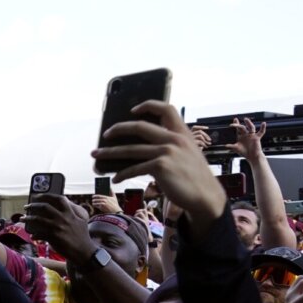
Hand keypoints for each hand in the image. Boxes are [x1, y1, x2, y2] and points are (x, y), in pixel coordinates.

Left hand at [23, 195, 94, 264]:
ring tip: (22, 218)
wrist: (84, 252)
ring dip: (28, 218)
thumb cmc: (82, 236)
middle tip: (26, 206)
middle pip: (45, 207)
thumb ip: (74, 212)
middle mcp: (63, 218)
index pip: (59, 199)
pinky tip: (32, 235)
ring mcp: (57, 227)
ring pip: (38, 219)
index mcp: (70, 213)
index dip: (47, 195)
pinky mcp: (53, 237)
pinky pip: (39, 234)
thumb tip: (67, 204)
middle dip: (33, 205)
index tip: (38, 195)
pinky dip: (34, 234)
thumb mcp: (81, 221)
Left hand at [92, 101, 223, 230]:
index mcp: (182, 133)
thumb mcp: (189, 154)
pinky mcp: (160, 167)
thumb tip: (143, 148)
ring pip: (130, 149)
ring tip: (96, 155)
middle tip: (105, 134)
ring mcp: (167, 152)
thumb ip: (172, 146)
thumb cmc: (195, 178)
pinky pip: (134, 169)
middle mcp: (174, 139)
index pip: (166, 109)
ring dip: (110, 152)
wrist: (206, 196)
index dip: (147, 105)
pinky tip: (115, 179)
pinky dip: (122, 174)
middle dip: (118, 129)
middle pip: (139, 126)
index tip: (132, 110)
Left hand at [230, 118, 266, 162]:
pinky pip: (261, 132)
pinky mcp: (257, 137)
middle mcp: (246, 134)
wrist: (252, 156)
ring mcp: (252, 135)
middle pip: (242, 127)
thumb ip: (231, 146)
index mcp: (241, 136)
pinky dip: (263, 128)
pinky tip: (264, 123)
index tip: (232, 122)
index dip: (235, 125)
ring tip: (246, 119)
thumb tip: (225, 145)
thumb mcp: (236, 148)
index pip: (237, 129)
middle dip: (239, 124)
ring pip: (251, 127)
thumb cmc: (244, 152)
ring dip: (248, 123)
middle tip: (235, 120)